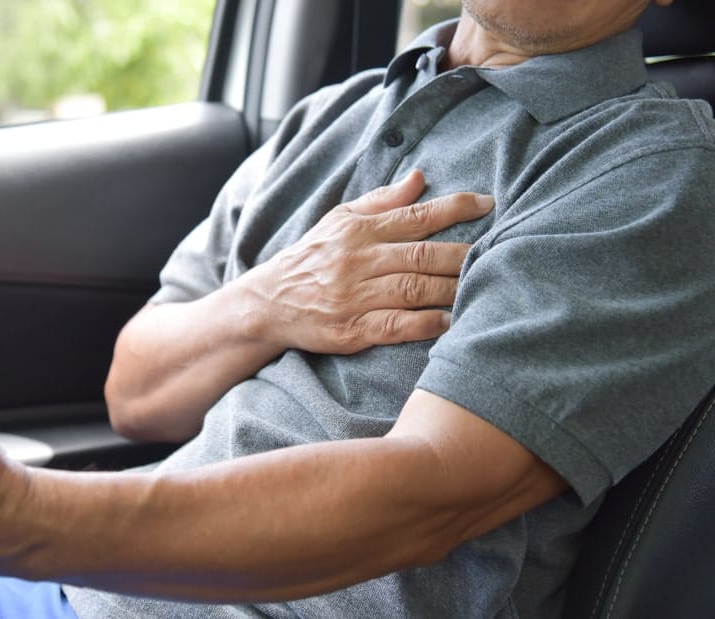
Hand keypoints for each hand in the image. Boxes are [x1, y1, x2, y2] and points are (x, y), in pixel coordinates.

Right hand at [241, 170, 492, 353]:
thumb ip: (381, 201)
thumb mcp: (338, 220)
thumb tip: (420, 177)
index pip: (414, 216)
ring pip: (414, 290)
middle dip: (463, 254)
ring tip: (482, 286)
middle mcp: (357, 261)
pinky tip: (450, 322)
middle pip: (421, 255)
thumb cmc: (310, 258)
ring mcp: (354, 297)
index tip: (488, 204)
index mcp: (357, 231)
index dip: (454, 208)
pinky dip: (427, 324)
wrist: (268, 303)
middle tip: (499, 251)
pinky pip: (397, 326)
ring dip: (452, 289)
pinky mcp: (352, 330)